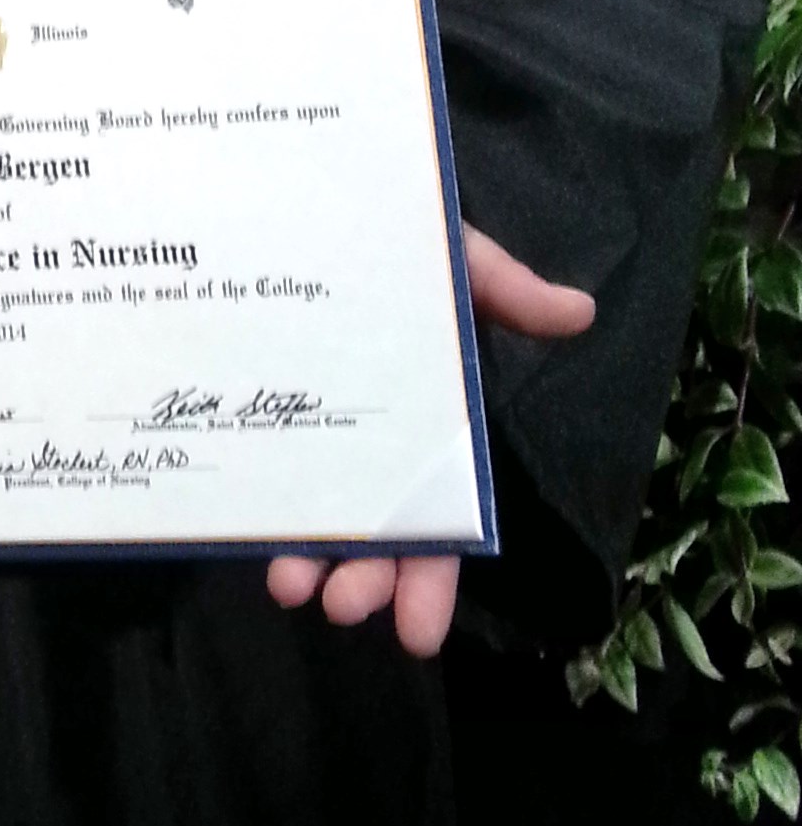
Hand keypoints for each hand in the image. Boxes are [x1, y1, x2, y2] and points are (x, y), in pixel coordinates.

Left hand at [265, 225, 595, 658]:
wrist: (318, 191)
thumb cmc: (396, 230)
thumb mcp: (453, 255)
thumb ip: (506, 286)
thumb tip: (579, 310)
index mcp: (430, 422)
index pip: (438, 515)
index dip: (431, 578)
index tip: (418, 634)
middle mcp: (374, 437)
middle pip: (378, 530)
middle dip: (368, 580)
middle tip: (346, 609)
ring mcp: (313, 422)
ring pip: (317, 510)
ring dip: (310, 558)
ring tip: (290, 586)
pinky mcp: (257, 398)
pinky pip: (261, 465)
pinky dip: (258, 509)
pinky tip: (246, 538)